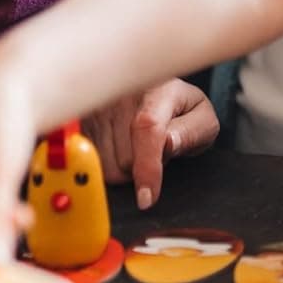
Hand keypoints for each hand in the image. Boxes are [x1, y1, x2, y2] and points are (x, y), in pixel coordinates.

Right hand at [84, 80, 219, 208]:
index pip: (148, 129)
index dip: (147, 167)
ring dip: (123, 167)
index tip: (147, 198)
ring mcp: (98, 106)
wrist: (151, 85)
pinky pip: (88, 161)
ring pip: (105, 165)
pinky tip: (117, 146)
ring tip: (136, 146)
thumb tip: (169, 144)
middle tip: (155, 149)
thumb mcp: (201, 118)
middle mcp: (122, 94)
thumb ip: (192, 132)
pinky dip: (106, 163)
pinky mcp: (81, 120)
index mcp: (157, 90)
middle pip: (126, 159)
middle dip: (143, 166)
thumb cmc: (180, 107)